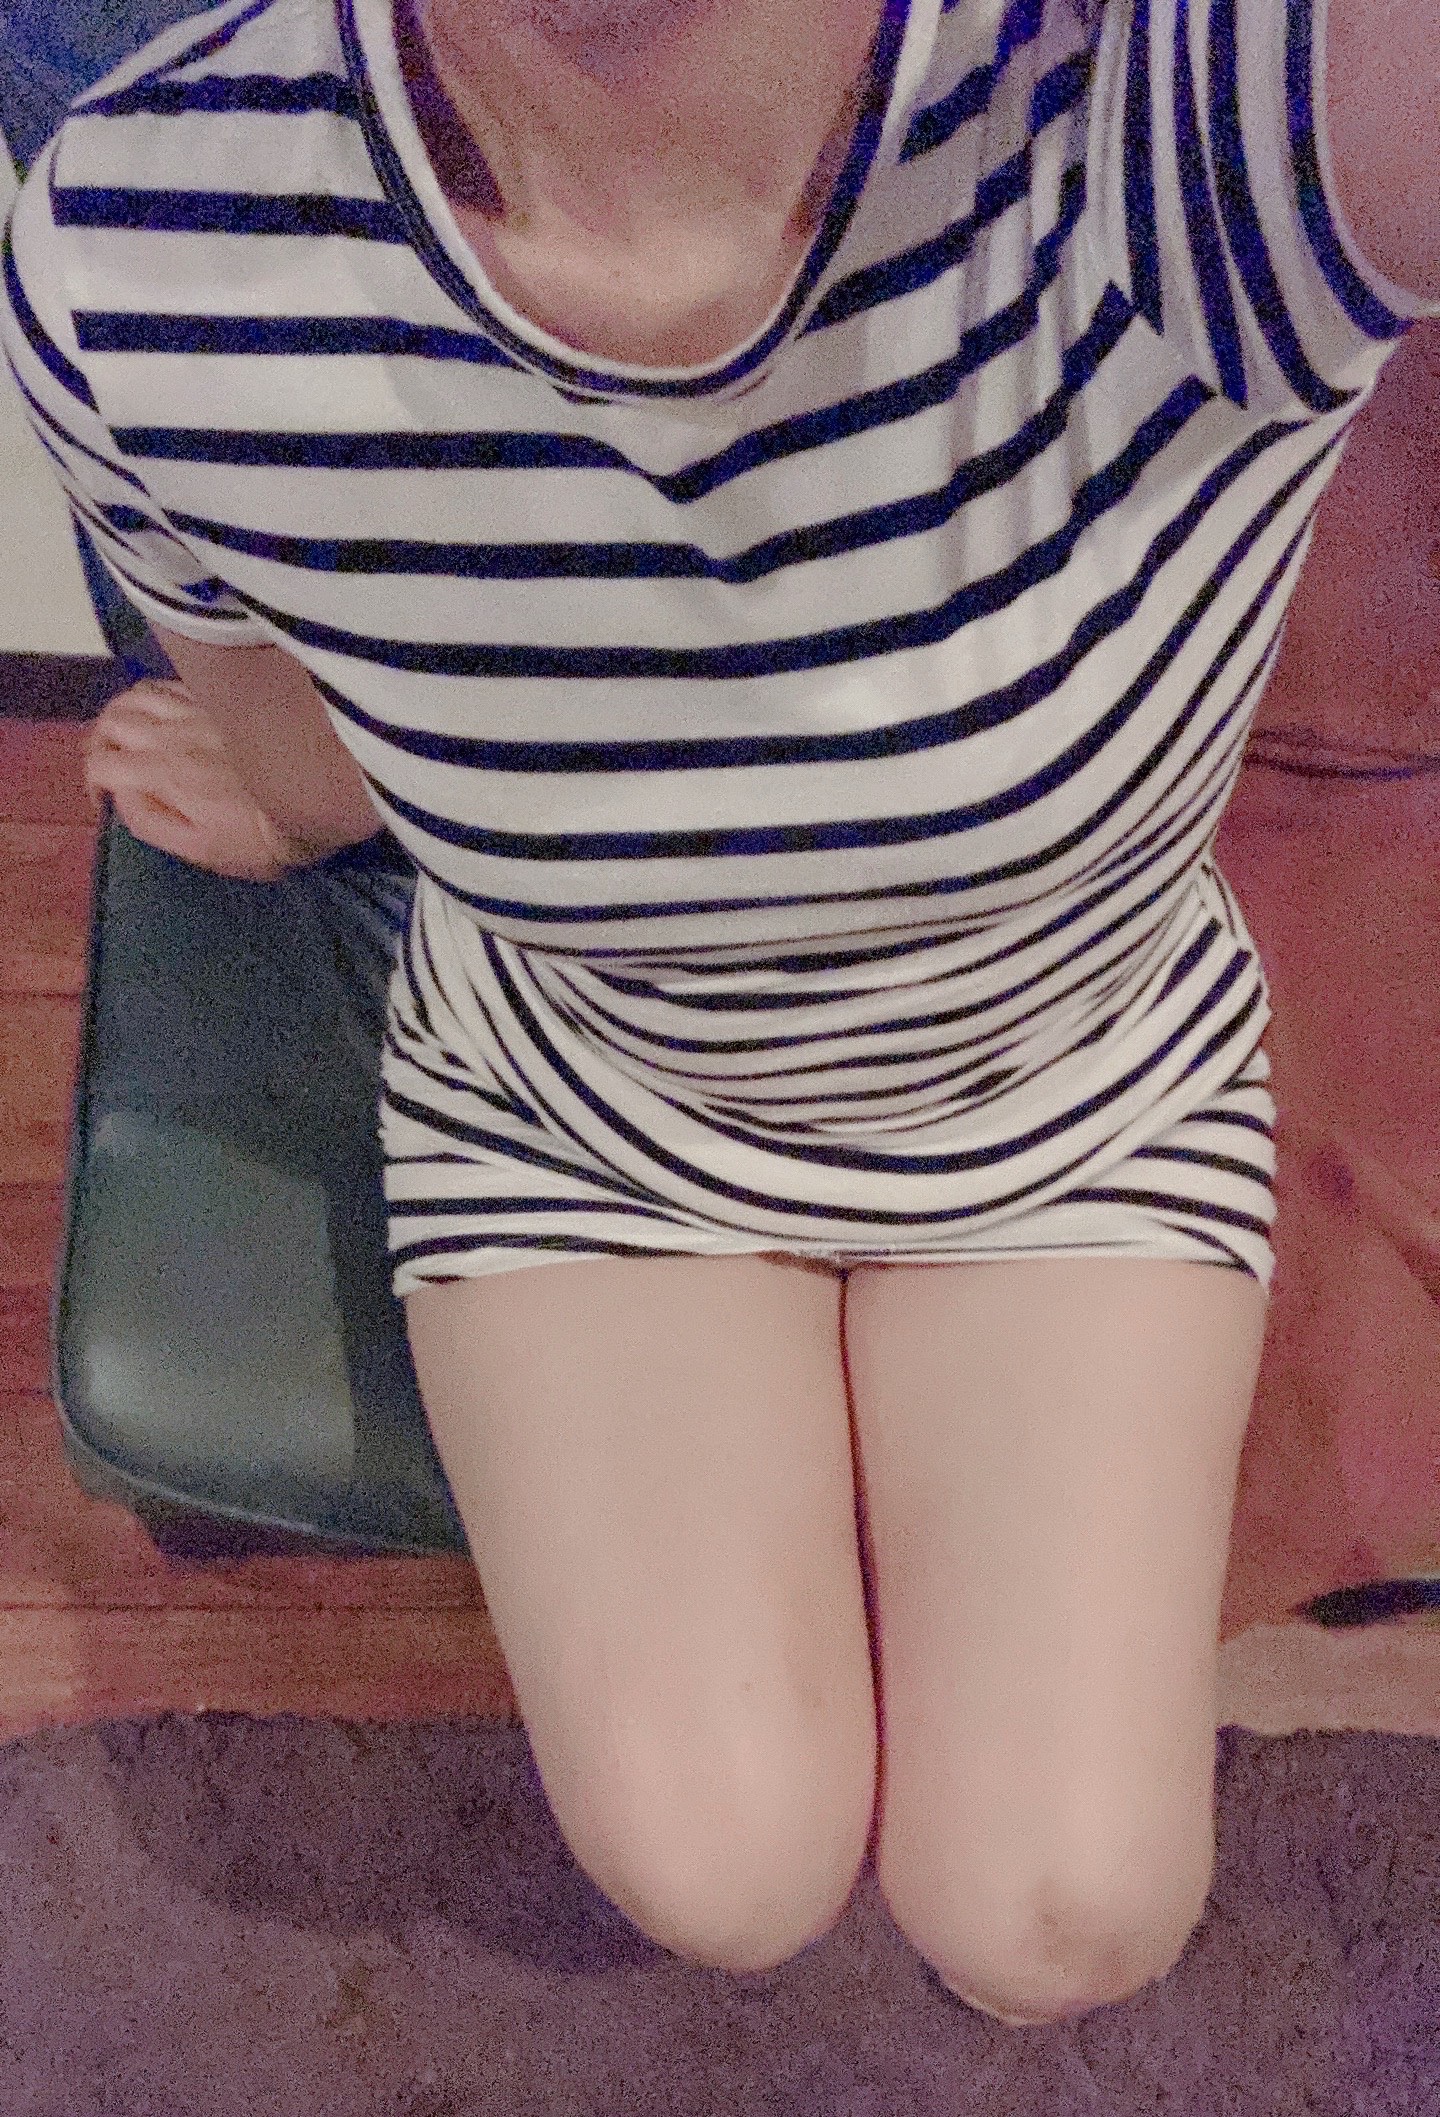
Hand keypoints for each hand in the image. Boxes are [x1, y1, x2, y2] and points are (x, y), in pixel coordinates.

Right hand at [83, 677, 315, 880]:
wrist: (316, 800)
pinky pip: (171, 683)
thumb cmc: (258, 838)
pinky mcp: (221, 699)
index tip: (106, 797)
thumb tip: (120, 794)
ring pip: (136, 694)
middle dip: (101, 742)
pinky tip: (164, 712)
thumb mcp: (199, 849)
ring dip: (123, 713)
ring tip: (131, 734)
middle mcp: (173, 732)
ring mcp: (198, 709)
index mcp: (163, 773)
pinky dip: (154, 695)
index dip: (92, 780)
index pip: (100, 761)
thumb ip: (150, 821)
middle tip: (114, 763)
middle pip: (111, 720)